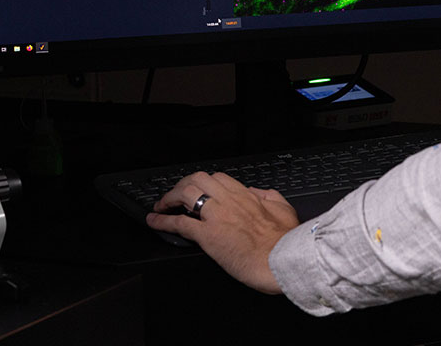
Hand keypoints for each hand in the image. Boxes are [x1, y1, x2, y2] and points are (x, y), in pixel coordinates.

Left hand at [146, 171, 298, 294]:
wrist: (281, 261)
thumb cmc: (285, 242)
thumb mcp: (284, 210)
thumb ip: (269, 197)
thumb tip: (258, 193)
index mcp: (246, 196)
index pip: (218, 179)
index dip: (203, 183)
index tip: (198, 189)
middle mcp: (229, 201)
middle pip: (198, 179)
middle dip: (182, 184)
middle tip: (175, 195)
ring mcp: (216, 216)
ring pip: (186, 193)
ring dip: (170, 198)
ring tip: (162, 206)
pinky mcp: (207, 235)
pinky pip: (180, 223)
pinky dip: (163, 221)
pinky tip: (155, 221)